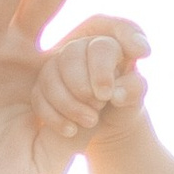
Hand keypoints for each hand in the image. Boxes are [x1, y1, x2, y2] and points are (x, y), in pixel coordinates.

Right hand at [33, 16, 150, 146]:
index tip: (107, 94)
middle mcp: (79, 47)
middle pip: (71, 54)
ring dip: (69, 102)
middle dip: (83, 84)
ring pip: (50, 74)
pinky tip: (71, 130)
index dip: (101, 69)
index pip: (100, 45)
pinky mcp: (41, 85)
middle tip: (99, 105)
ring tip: (90, 121)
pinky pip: (38, 95)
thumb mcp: (135, 96)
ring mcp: (56, 64)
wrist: (107, 120)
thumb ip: (134, 88)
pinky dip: (54, 115)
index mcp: (106, 43)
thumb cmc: (124, 101)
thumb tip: (116, 93)